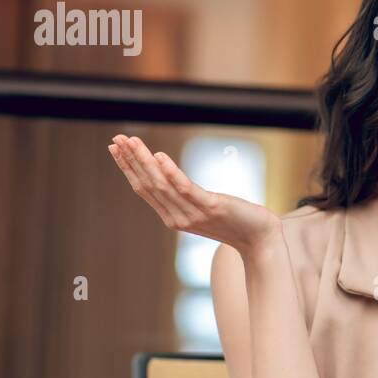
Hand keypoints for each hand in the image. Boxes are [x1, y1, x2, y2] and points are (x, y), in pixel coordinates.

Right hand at [108, 134, 281, 251]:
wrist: (261, 240)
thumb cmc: (237, 221)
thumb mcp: (205, 209)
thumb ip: (187, 198)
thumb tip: (173, 179)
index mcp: (174, 217)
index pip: (145, 189)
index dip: (128, 168)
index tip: (116, 147)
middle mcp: (178, 217)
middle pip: (148, 184)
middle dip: (130, 160)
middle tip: (116, 138)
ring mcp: (193, 214)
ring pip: (162, 184)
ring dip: (144, 161)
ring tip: (132, 141)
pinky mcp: (211, 207)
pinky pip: (187, 189)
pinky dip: (172, 172)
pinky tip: (160, 156)